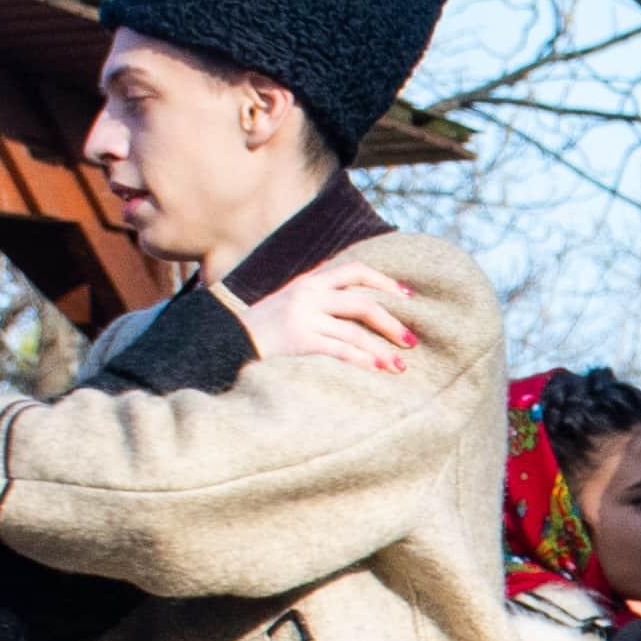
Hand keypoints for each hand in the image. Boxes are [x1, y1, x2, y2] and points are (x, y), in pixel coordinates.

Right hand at [241, 257, 419, 374]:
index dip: (385, 281)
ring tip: (400, 366)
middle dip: (392, 323)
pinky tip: (377, 369)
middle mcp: (309, 294)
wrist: (227, 338)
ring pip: (355, 332)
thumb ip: (320, 290)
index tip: (410, 296)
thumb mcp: (291, 296)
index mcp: (310, 280)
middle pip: (362, 304)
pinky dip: (362, 360)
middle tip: (413, 341)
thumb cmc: (265, 322)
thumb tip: (355, 289)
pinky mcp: (299, 340)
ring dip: (382, 350)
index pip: (356, 271)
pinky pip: (340, 350)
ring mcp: (304, 317)